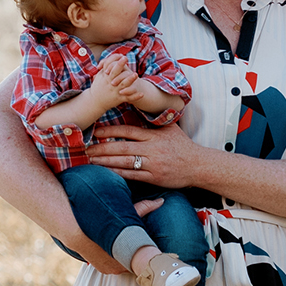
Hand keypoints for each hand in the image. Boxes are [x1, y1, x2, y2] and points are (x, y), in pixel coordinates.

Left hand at [88, 121, 202, 189]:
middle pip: (122, 147)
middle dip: (102, 148)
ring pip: (125, 162)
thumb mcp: (172, 128)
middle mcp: (152, 149)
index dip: (111, 131)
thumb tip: (142, 108)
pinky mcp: (155, 177)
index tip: (96, 132)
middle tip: (86, 148)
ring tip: (92, 160)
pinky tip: (106, 172)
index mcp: (154, 135)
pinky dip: (118, 173)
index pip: (128, 131)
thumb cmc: (184, 146)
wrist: (199, 165)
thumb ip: (156, 120)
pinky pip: (133, 175)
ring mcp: (153, 164)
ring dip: (106, 161)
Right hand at [90, 53, 136, 102]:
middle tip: (126, 58)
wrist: (95, 102)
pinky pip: (128, 97)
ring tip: (136, 74)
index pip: (110, 66)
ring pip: (123, 85)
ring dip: (130, 80)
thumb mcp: (100, 76)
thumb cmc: (98, 86)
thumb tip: (114, 57)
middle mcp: (110, 83)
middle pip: (116, 73)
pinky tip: (142, 94)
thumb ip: (106, 67)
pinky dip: (135, 96)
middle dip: (120, 65)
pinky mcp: (119, 99)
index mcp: (106, 77)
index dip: (116, 61)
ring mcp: (115, 91)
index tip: (122, 56)